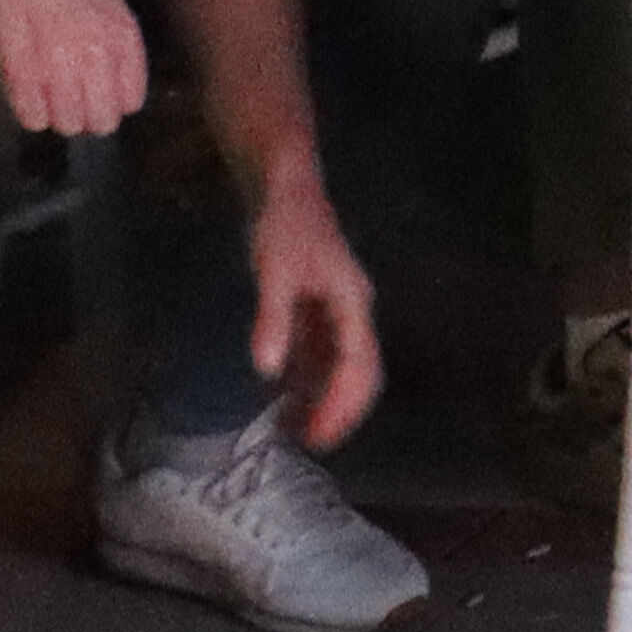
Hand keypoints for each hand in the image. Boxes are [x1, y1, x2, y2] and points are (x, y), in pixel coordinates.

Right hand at [0, 0, 143, 136]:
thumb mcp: (109, 4)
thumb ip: (120, 44)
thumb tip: (123, 89)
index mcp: (122, 34)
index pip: (131, 98)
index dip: (116, 106)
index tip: (106, 104)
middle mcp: (96, 52)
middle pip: (101, 119)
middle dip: (89, 119)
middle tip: (77, 111)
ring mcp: (58, 62)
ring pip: (69, 122)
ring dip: (60, 119)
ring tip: (52, 105)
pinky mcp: (21, 69)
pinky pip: (33, 115)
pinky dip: (32, 115)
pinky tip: (32, 106)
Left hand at [246, 168, 383, 452]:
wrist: (285, 187)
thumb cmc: (284, 226)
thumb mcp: (274, 272)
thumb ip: (273, 321)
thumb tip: (269, 372)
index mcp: (353, 303)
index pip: (360, 365)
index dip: (343, 405)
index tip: (319, 437)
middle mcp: (353, 310)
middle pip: (362, 370)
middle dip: (342, 409)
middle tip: (312, 444)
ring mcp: (338, 310)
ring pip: (343, 366)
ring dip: (325, 398)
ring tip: (296, 432)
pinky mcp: (319, 307)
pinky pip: (324, 355)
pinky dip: (310, 381)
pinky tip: (285, 398)